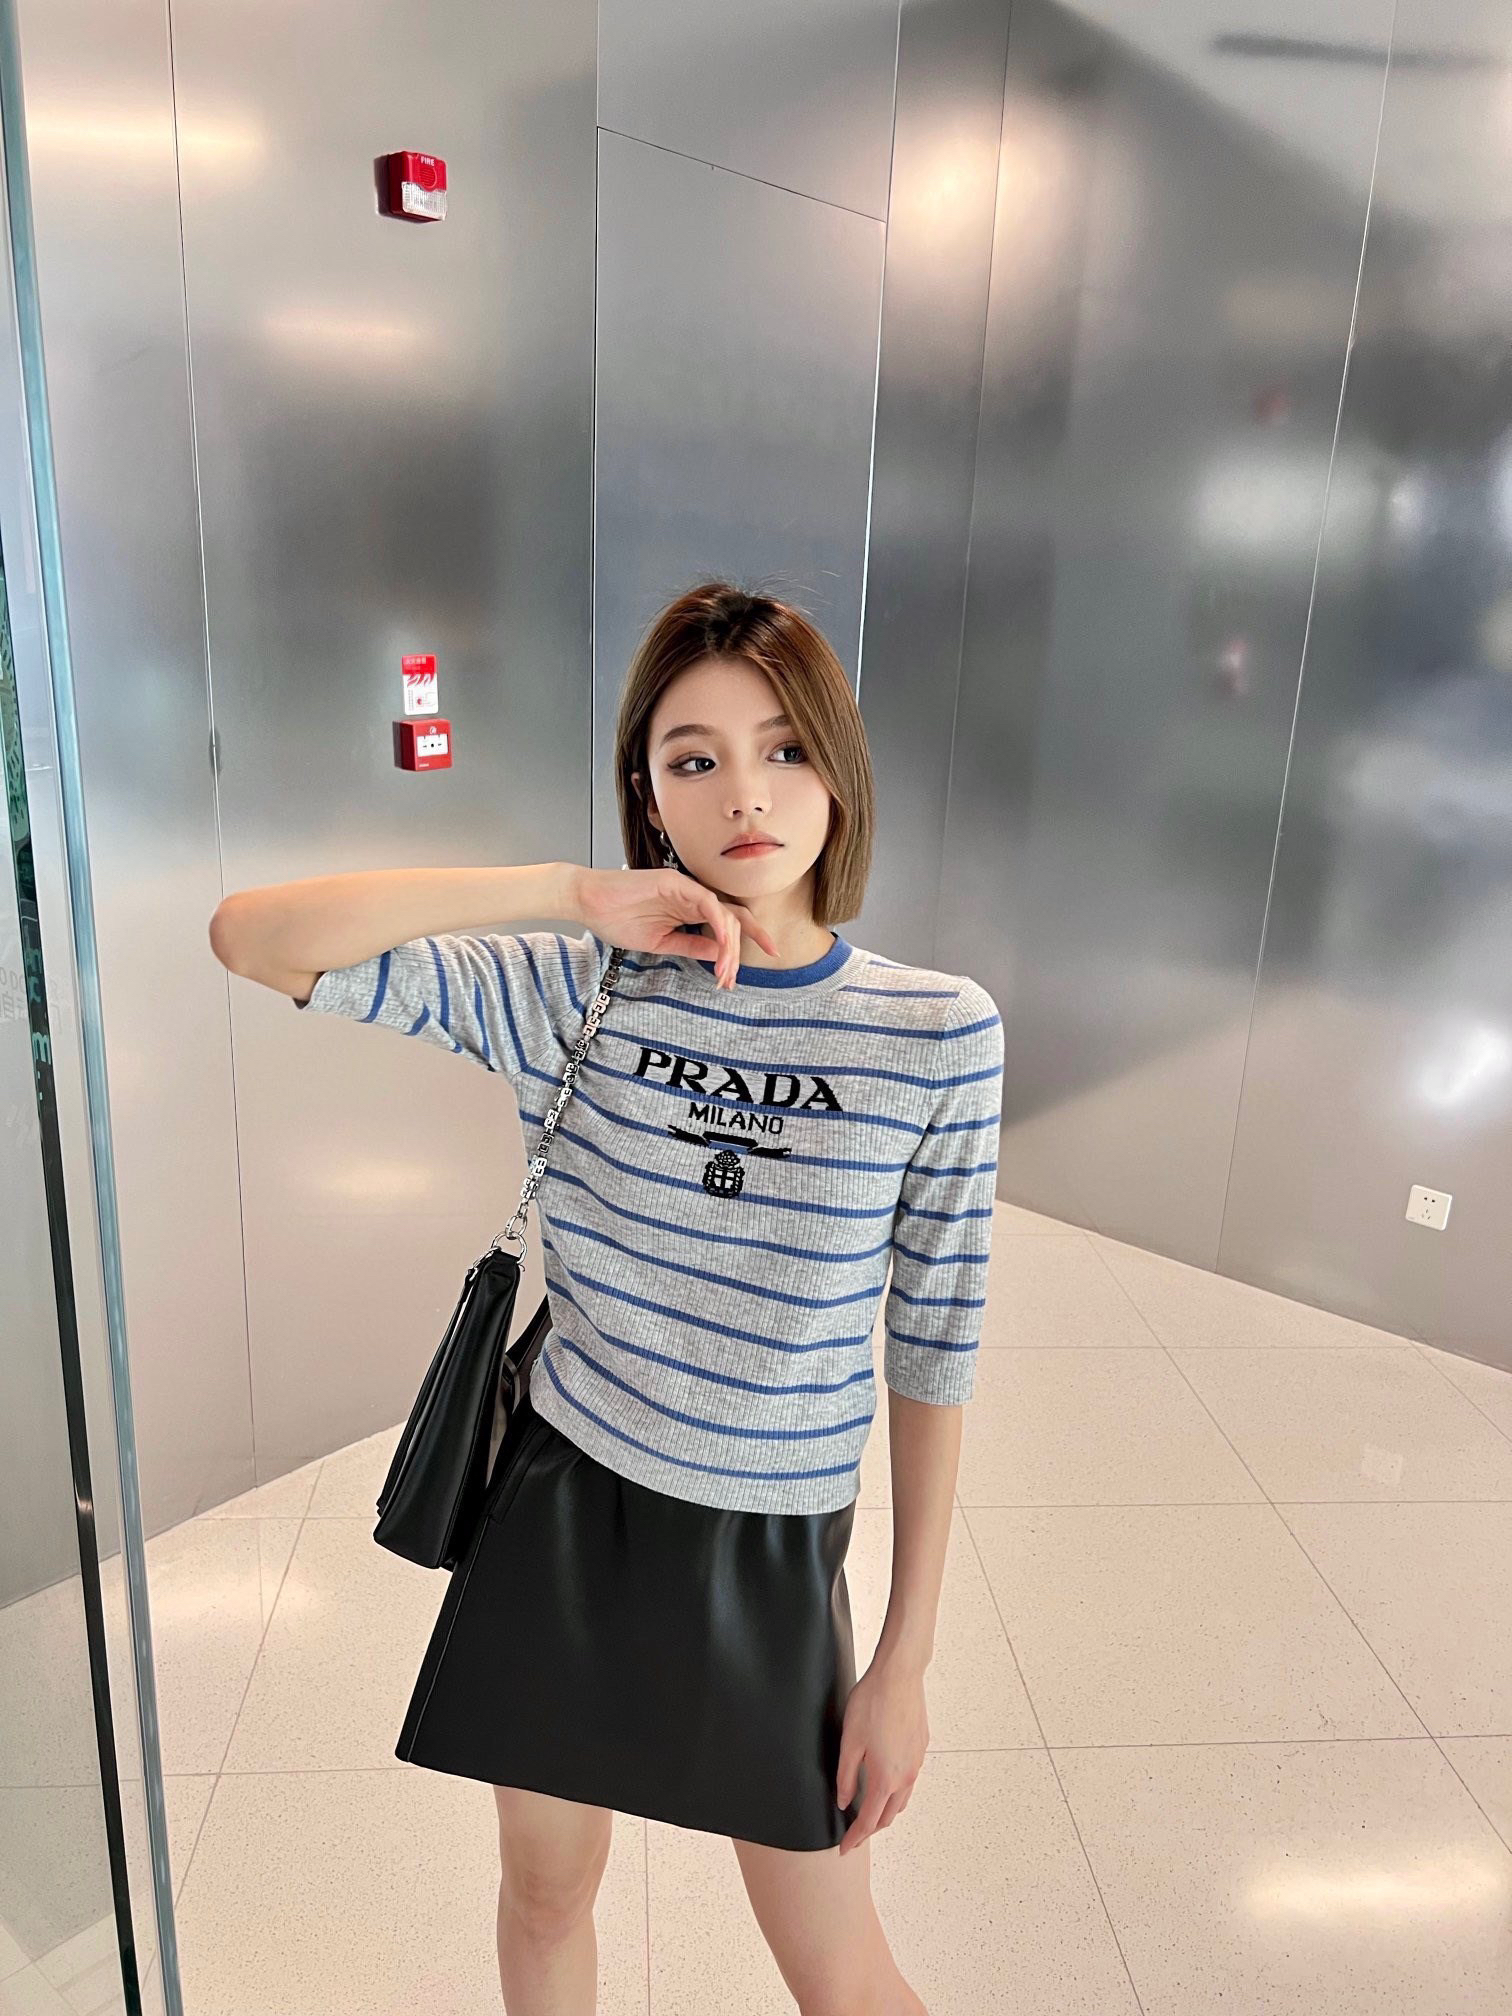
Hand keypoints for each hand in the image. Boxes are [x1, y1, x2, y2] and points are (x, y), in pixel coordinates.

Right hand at [566, 864, 776, 989]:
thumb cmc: (616, 919)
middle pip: (735, 916)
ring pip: (724, 913)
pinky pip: (707, 903)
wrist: (588, 902)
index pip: (728, 921)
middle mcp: (692, 896)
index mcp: (689, 909)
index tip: (770, 955)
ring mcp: (685, 887)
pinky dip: (719, 926)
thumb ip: (691, 946)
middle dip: (756, 938)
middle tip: (770, 957)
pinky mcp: (675, 882)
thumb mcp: (661, 943)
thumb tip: (720, 955)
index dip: (751, 937)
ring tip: (727, 972)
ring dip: (731, 946)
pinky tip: (723, 946)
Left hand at [834, 1656, 927, 1854]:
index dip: (855, 1837)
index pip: (869, 1820)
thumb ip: (846, 1776)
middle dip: (871, 1828)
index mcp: (886, 1778)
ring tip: (868, 1809)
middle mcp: (906, 1776)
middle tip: (854, 1830)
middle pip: (888, 1816)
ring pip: (901, 1800)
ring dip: (885, 1810)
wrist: (899, 1676)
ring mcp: (916, 1763)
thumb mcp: (849, 1742)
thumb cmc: (872, 1703)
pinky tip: (885, 1780)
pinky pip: (909, 1780)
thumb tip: (843, 1800)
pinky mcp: (921, 1748)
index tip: (845, 1847)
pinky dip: (896, 1791)